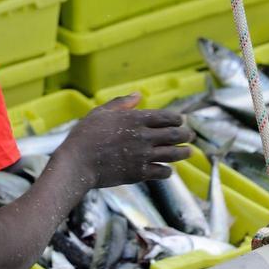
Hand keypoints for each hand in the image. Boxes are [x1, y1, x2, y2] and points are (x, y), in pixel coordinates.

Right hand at [56, 93, 192, 187]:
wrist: (78, 162)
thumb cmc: (85, 135)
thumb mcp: (101, 113)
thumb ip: (121, 103)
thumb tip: (138, 95)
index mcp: (135, 119)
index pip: (166, 117)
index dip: (177, 119)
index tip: (180, 120)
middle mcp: (143, 136)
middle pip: (174, 134)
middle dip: (186, 134)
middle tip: (190, 135)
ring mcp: (143, 155)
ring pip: (173, 154)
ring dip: (183, 152)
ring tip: (189, 151)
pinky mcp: (140, 173)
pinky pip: (162, 171)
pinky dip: (168, 170)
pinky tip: (168, 169)